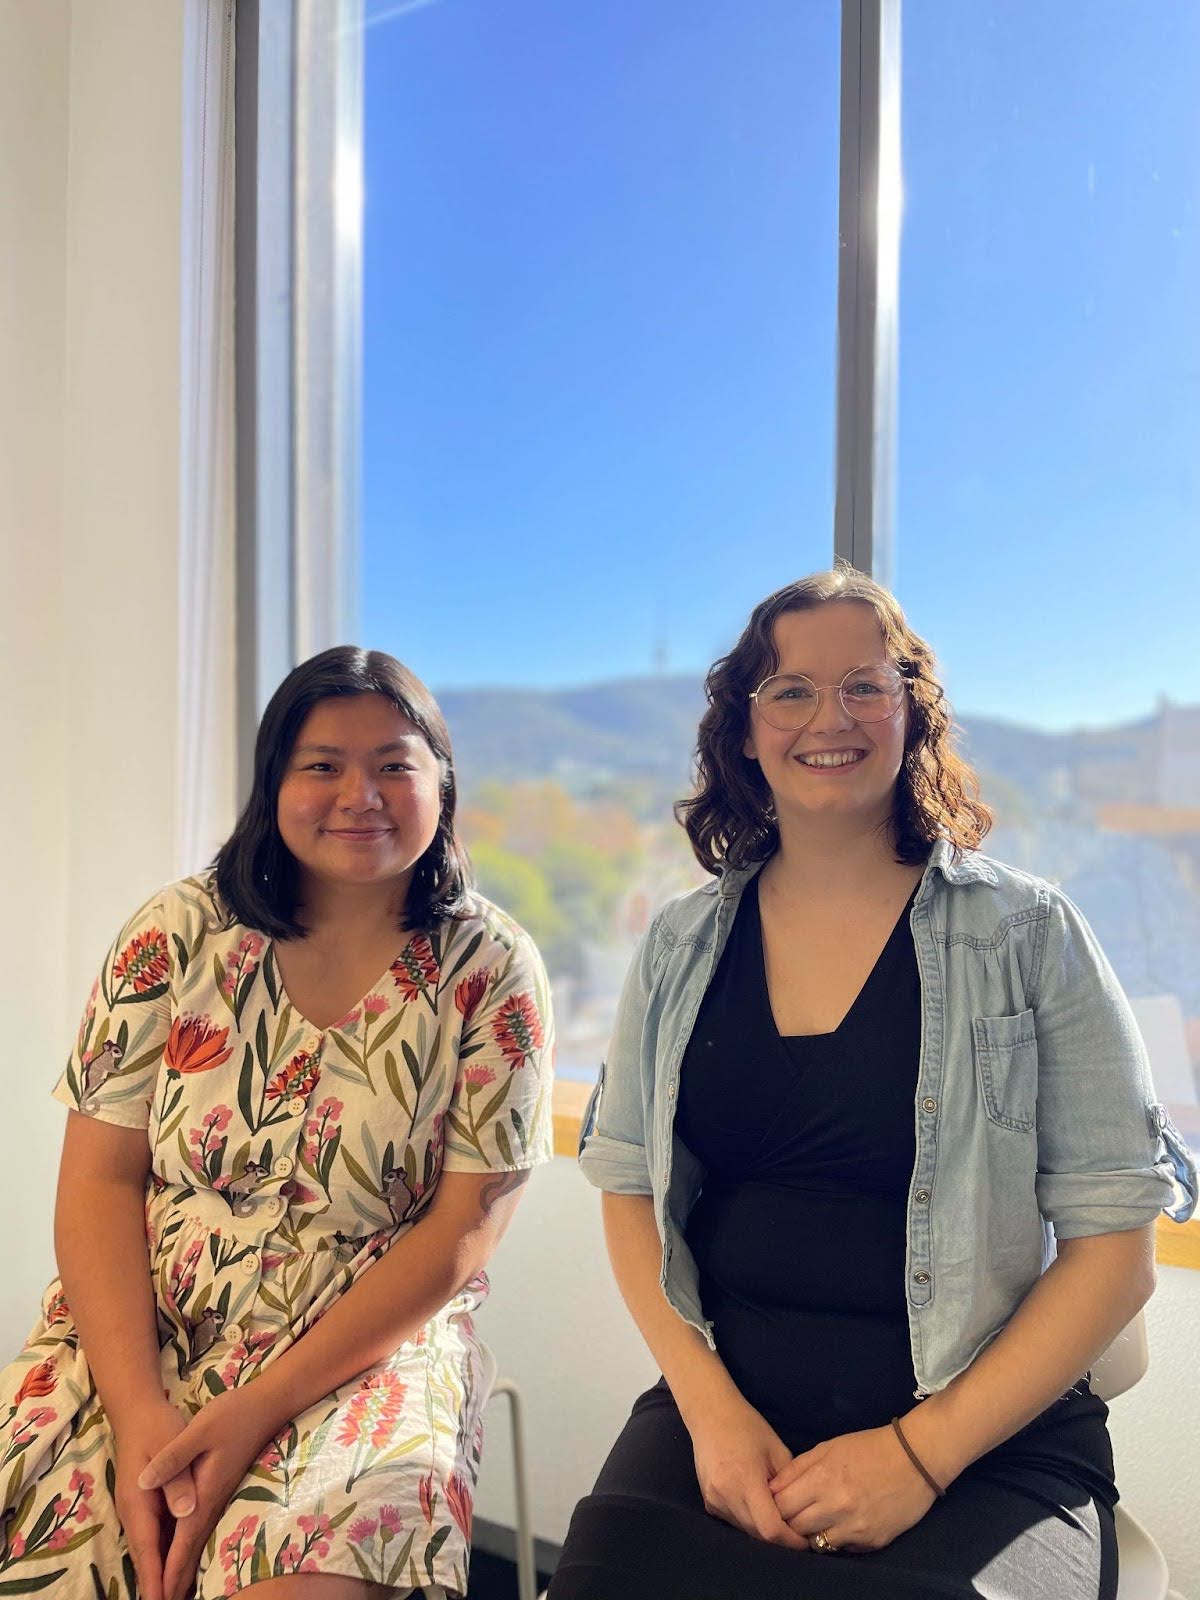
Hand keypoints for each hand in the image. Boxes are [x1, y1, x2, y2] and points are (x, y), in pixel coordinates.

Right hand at [112, 1401, 196, 1599]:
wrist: (138, 1409)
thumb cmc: (157, 1425)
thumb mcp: (173, 1443)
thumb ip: (178, 1478)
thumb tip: (185, 1513)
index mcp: (139, 1501)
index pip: (148, 1549)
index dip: (156, 1578)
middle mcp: (134, 1511)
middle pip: (145, 1556)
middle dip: (155, 1585)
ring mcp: (137, 1509)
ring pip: (148, 1549)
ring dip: (158, 1574)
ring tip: (173, 1596)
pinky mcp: (146, 1503)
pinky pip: (153, 1537)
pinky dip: (161, 1556)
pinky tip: (173, 1568)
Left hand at [137, 1385, 281, 1599]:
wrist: (267, 1405)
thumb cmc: (232, 1414)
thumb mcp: (198, 1430)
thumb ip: (173, 1458)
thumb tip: (145, 1484)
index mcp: (203, 1494)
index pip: (182, 1544)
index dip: (168, 1574)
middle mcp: (212, 1503)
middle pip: (191, 1552)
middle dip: (177, 1582)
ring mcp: (218, 1498)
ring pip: (198, 1544)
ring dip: (185, 1570)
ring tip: (173, 1593)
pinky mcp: (220, 1490)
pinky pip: (202, 1530)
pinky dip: (191, 1550)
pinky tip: (187, 1555)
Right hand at [688, 1395, 809, 1551]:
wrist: (710, 1414)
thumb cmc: (747, 1426)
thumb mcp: (777, 1450)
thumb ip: (789, 1484)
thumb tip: (802, 1512)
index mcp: (745, 1479)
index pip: (769, 1528)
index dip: (789, 1540)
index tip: (805, 1540)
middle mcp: (726, 1495)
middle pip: (758, 1533)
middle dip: (779, 1536)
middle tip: (796, 1529)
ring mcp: (714, 1500)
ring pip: (746, 1530)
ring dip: (763, 1529)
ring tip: (778, 1514)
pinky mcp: (708, 1502)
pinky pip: (734, 1521)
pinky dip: (749, 1520)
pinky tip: (757, 1504)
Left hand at [769, 1423, 936, 1552]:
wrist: (915, 1460)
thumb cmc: (869, 1448)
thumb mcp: (828, 1447)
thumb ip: (797, 1468)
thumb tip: (772, 1488)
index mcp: (823, 1478)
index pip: (781, 1504)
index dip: (775, 1504)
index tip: (777, 1501)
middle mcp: (837, 1506)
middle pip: (794, 1527)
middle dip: (789, 1520)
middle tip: (795, 1512)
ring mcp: (855, 1528)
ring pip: (815, 1544)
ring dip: (811, 1533)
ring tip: (817, 1518)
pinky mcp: (871, 1542)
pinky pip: (841, 1549)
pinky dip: (835, 1539)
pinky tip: (840, 1524)